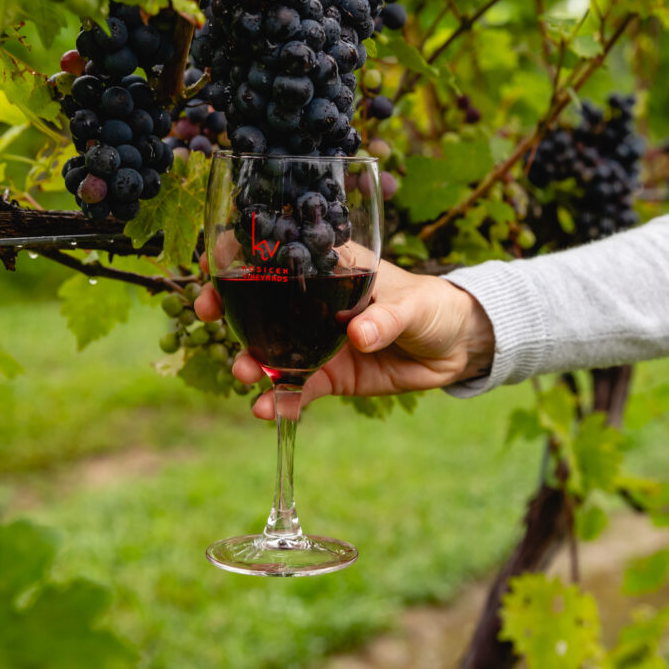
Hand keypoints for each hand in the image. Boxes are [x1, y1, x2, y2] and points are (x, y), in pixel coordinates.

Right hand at [194, 255, 494, 418]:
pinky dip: (282, 400)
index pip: (278, 258)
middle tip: (210, 319)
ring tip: (245, 374)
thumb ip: (385, 320)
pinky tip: (268, 410)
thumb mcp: (413, 306)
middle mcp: (315, 304)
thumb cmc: (433, 306)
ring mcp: (319, 342)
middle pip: (261, 306)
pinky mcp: (331, 376)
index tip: (214, 268)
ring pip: (274, 351)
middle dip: (231, 313)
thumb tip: (358, 335)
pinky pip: (299, 389)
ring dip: (253, 362)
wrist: (458, 347)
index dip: (240, 261)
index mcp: (331, 268)